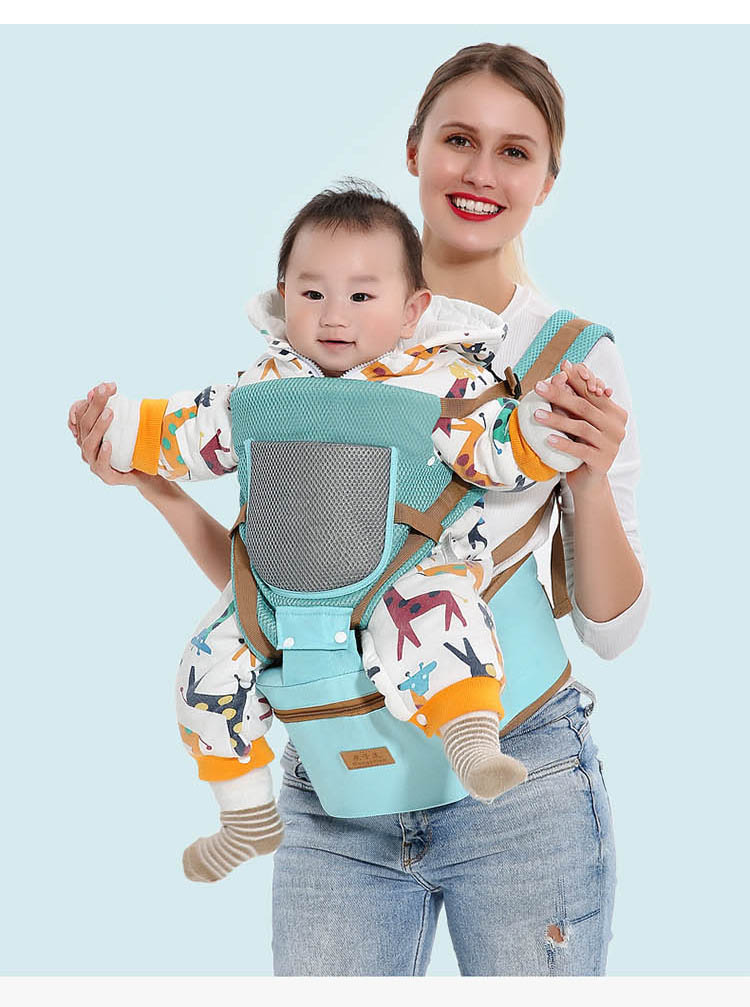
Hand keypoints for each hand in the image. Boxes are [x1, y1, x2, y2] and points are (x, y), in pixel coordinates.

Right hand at [68, 381, 156, 492]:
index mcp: (88, 432)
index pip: (80, 412)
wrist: (151, 471)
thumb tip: (106, 386)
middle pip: (85, 423)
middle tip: (106, 391)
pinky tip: (108, 444)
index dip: (91, 399)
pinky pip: (101, 465)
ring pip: (89, 443)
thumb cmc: (136, 444)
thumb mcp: (128, 423)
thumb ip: (116, 406)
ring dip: (99, 426)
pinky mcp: (106, 476)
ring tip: (110, 413)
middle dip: (95, 405)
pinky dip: (103, 454)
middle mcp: (87, 446)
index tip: (108, 386)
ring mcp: (94, 462)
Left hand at [532, 360, 625, 496]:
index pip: (592, 393)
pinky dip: (563, 443)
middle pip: (585, 407)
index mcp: (615, 412)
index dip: (575, 381)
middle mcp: (617, 426)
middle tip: (539, 388)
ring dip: (557, 419)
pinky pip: (581, 449)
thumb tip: (564, 367)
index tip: (557, 371)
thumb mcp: (578, 419)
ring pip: (582, 427)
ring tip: (537, 415)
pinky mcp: (603, 460)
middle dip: (560, 395)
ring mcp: (612, 444)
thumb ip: (573, 398)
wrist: (588, 479)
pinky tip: (547, 439)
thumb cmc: (582, 444)